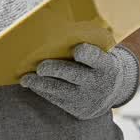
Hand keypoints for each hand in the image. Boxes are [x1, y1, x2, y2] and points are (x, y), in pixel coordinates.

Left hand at [21, 43, 139, 119]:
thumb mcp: (103, 53)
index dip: (88, 55)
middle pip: (74, 75)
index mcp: (107, 65)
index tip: (77, 50)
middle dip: (56, 70)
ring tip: (26, 79)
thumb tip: (58, 29)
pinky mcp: (78, 109)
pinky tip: (33, 85)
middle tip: (40, 67)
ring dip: (41, 84)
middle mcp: (98, 83)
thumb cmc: (99, 62)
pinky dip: (43, 91)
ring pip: (61, 90)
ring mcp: (87, 98)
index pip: (97, 59)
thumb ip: (88, 45)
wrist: (113, 90)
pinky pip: (57, 100)